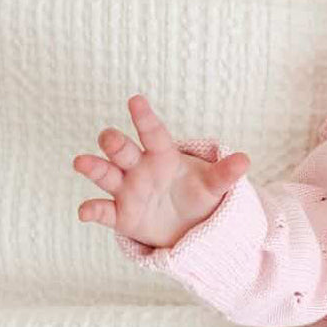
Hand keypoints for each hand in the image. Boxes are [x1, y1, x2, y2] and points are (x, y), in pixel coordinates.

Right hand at [72, 93, 249, 247]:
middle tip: (109, 139)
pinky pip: (103, 211)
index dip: (144, 117)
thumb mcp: (214, 187)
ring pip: (106, 175)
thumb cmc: (198, 197)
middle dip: (114, 143)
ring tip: (81, 162)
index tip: (136, 100)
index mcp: (163, 156)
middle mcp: (140, 169)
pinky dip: (92, 210)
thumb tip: (245, 160)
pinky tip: (83, 213)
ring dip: (93, 167)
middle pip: (123, 150)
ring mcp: (127, 190)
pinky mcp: (121, 215)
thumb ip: (225, 175)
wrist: (189, 227)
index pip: (153, 133)